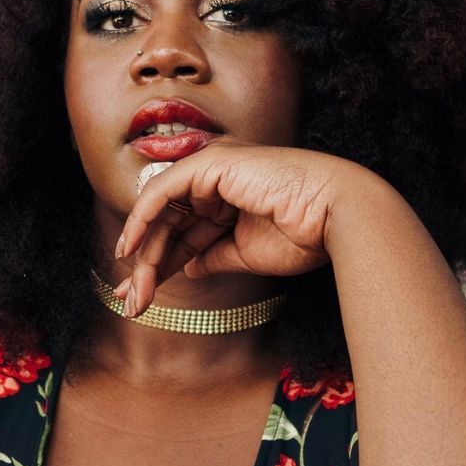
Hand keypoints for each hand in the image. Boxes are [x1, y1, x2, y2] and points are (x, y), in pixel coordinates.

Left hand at [113, 139, 359, 315]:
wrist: (334, 216)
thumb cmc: (303, 233)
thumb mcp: (244, 253)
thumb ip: (211, 256)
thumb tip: (184, 267)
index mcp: (229, 197)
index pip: (184, 232)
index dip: (159, 264)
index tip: (140, 297)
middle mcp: (217, 179)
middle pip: (169, 224)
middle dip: (146, 265)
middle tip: (131, 302)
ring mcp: (212, 168)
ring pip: (162, 213)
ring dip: (144, 254)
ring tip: (135, 293)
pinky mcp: (208, 163)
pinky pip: (162, 192)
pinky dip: (141, 220)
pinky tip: (131, 250)